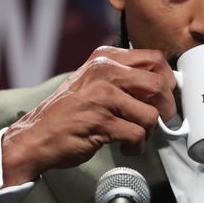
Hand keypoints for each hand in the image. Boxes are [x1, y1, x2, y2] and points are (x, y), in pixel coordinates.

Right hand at [0, 46, 175, 185]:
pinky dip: (136, 146)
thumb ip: (124, 77)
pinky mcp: (101, 121)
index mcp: (106, 58)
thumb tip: (161, 87)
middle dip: (166, 107)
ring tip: (135, 136)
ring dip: (148, 132)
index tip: (165, 95)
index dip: (167, 79)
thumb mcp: (94, 81)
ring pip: (150, 113)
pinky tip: (124, 146)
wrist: (36, 135)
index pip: (155, 59)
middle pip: (159, 84)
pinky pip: (137, 134)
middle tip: (160, 119)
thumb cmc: (68, 111)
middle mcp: (105, 71)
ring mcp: (103, 96)